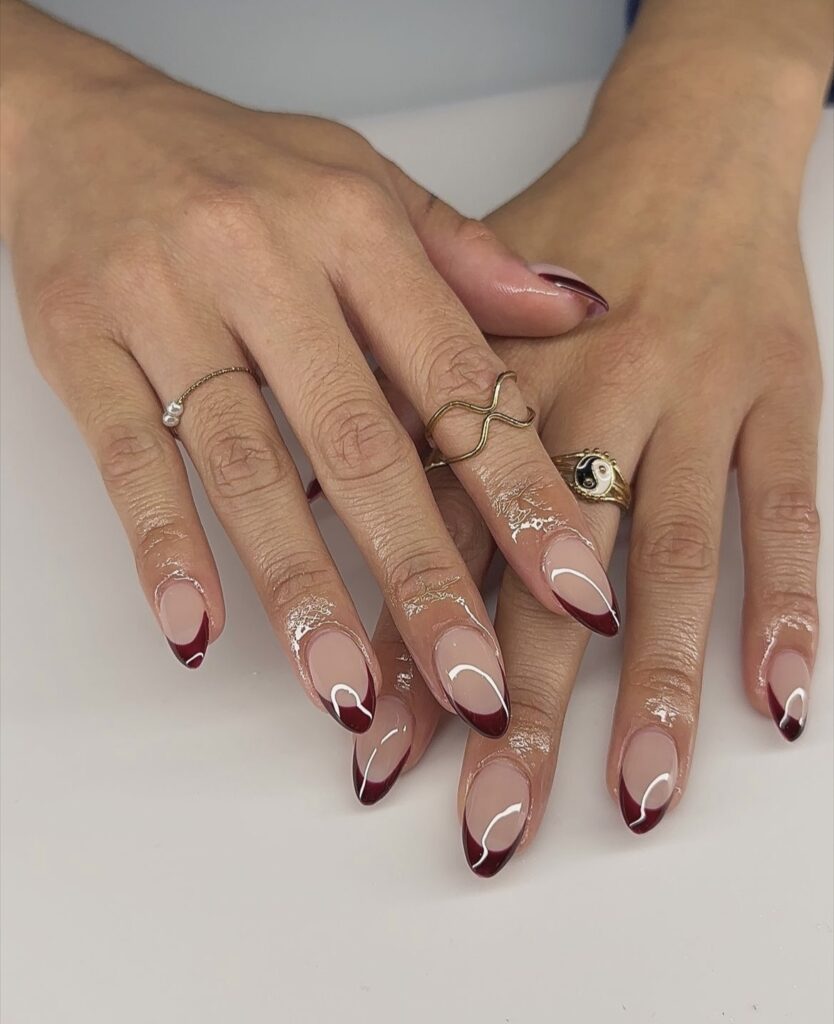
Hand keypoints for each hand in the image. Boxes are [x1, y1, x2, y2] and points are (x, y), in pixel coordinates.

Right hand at [1, 2, 613, 734]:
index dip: (521, 487)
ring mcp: (165, 302)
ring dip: (302, 590)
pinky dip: (165, 550)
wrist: (80, 119)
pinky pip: (127, 459)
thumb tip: (576, 309)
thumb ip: (469, 259)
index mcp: (354, 224)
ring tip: (352, 692)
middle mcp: (264, 262)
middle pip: (360, 441)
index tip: (573, 583)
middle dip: (424, 574)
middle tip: (476, 681)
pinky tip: (198, 630)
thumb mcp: (365, 184)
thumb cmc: (239, 165)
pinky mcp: (78, 343)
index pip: (456, 374)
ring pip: (246, 465)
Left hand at [350, 60, 824, 871]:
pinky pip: (788, 506)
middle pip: (544, 572)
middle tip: (493, 823)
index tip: (376, 751)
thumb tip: (315, 511)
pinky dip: (787, 604)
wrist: (684, 145)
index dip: (405, 648)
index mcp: (494, 378)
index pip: (438, 539)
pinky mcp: (782, 392)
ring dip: (651, 685)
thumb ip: (396, 409)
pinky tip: (775, 700)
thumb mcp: (458, 307)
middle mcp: (589, 394)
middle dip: (517, 703)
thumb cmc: (561, 242)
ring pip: (671, 555)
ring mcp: (693, 395)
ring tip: (633, 797)